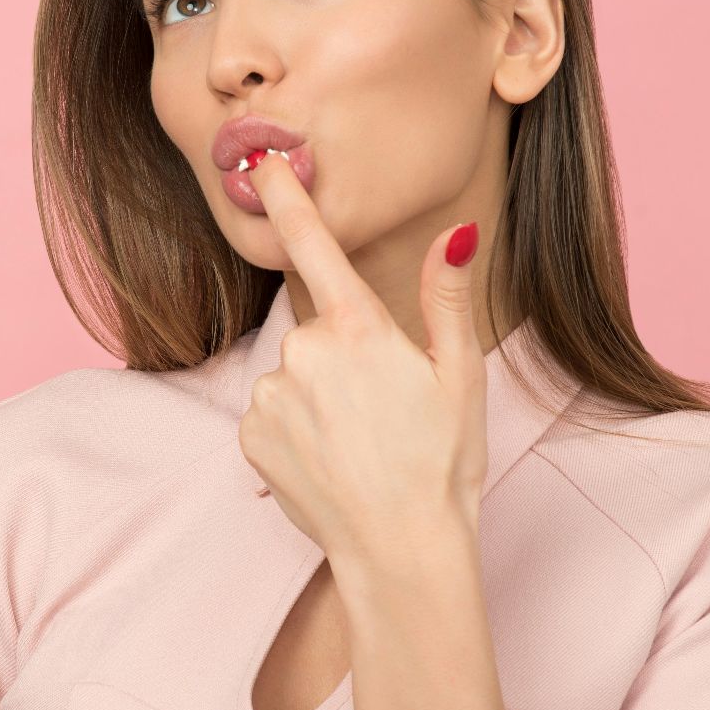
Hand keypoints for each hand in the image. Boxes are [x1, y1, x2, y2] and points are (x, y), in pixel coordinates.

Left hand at [237, 149, 489, 562]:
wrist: (401, 548)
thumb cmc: (443, 462)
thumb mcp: (460, 374)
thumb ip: (445, 297)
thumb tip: (456, 233)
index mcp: (360, 328)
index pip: (314, 245)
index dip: (284, 197)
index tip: (259, 161)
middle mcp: (305, 351)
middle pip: (316, 331)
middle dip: (342, 358)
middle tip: (382, 411)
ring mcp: (272, 394)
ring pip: (292, 375)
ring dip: (317, 398)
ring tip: (358, 444)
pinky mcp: (249, 434)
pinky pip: (271, 414)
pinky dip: (294, 430)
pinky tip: (327, 460)